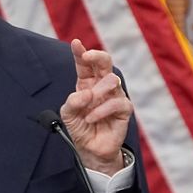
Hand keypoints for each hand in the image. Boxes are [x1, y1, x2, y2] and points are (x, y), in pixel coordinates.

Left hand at [60, 39, 133, 174]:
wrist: (91, 149)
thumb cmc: (80, 127)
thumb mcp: (68, 115)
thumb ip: (72, 102)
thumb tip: (86, 93)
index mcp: (87, 83)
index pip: (85, 64)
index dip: (81, 52)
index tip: (76, 43)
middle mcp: (102, 86)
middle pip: (105, 63)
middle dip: (97, 56)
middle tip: (87, 57)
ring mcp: (115, 95)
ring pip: (112, 80)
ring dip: (97, 92)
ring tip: (87, 108)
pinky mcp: (124, 109)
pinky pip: (117, 102)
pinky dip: (101, 110)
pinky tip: (92, 118)